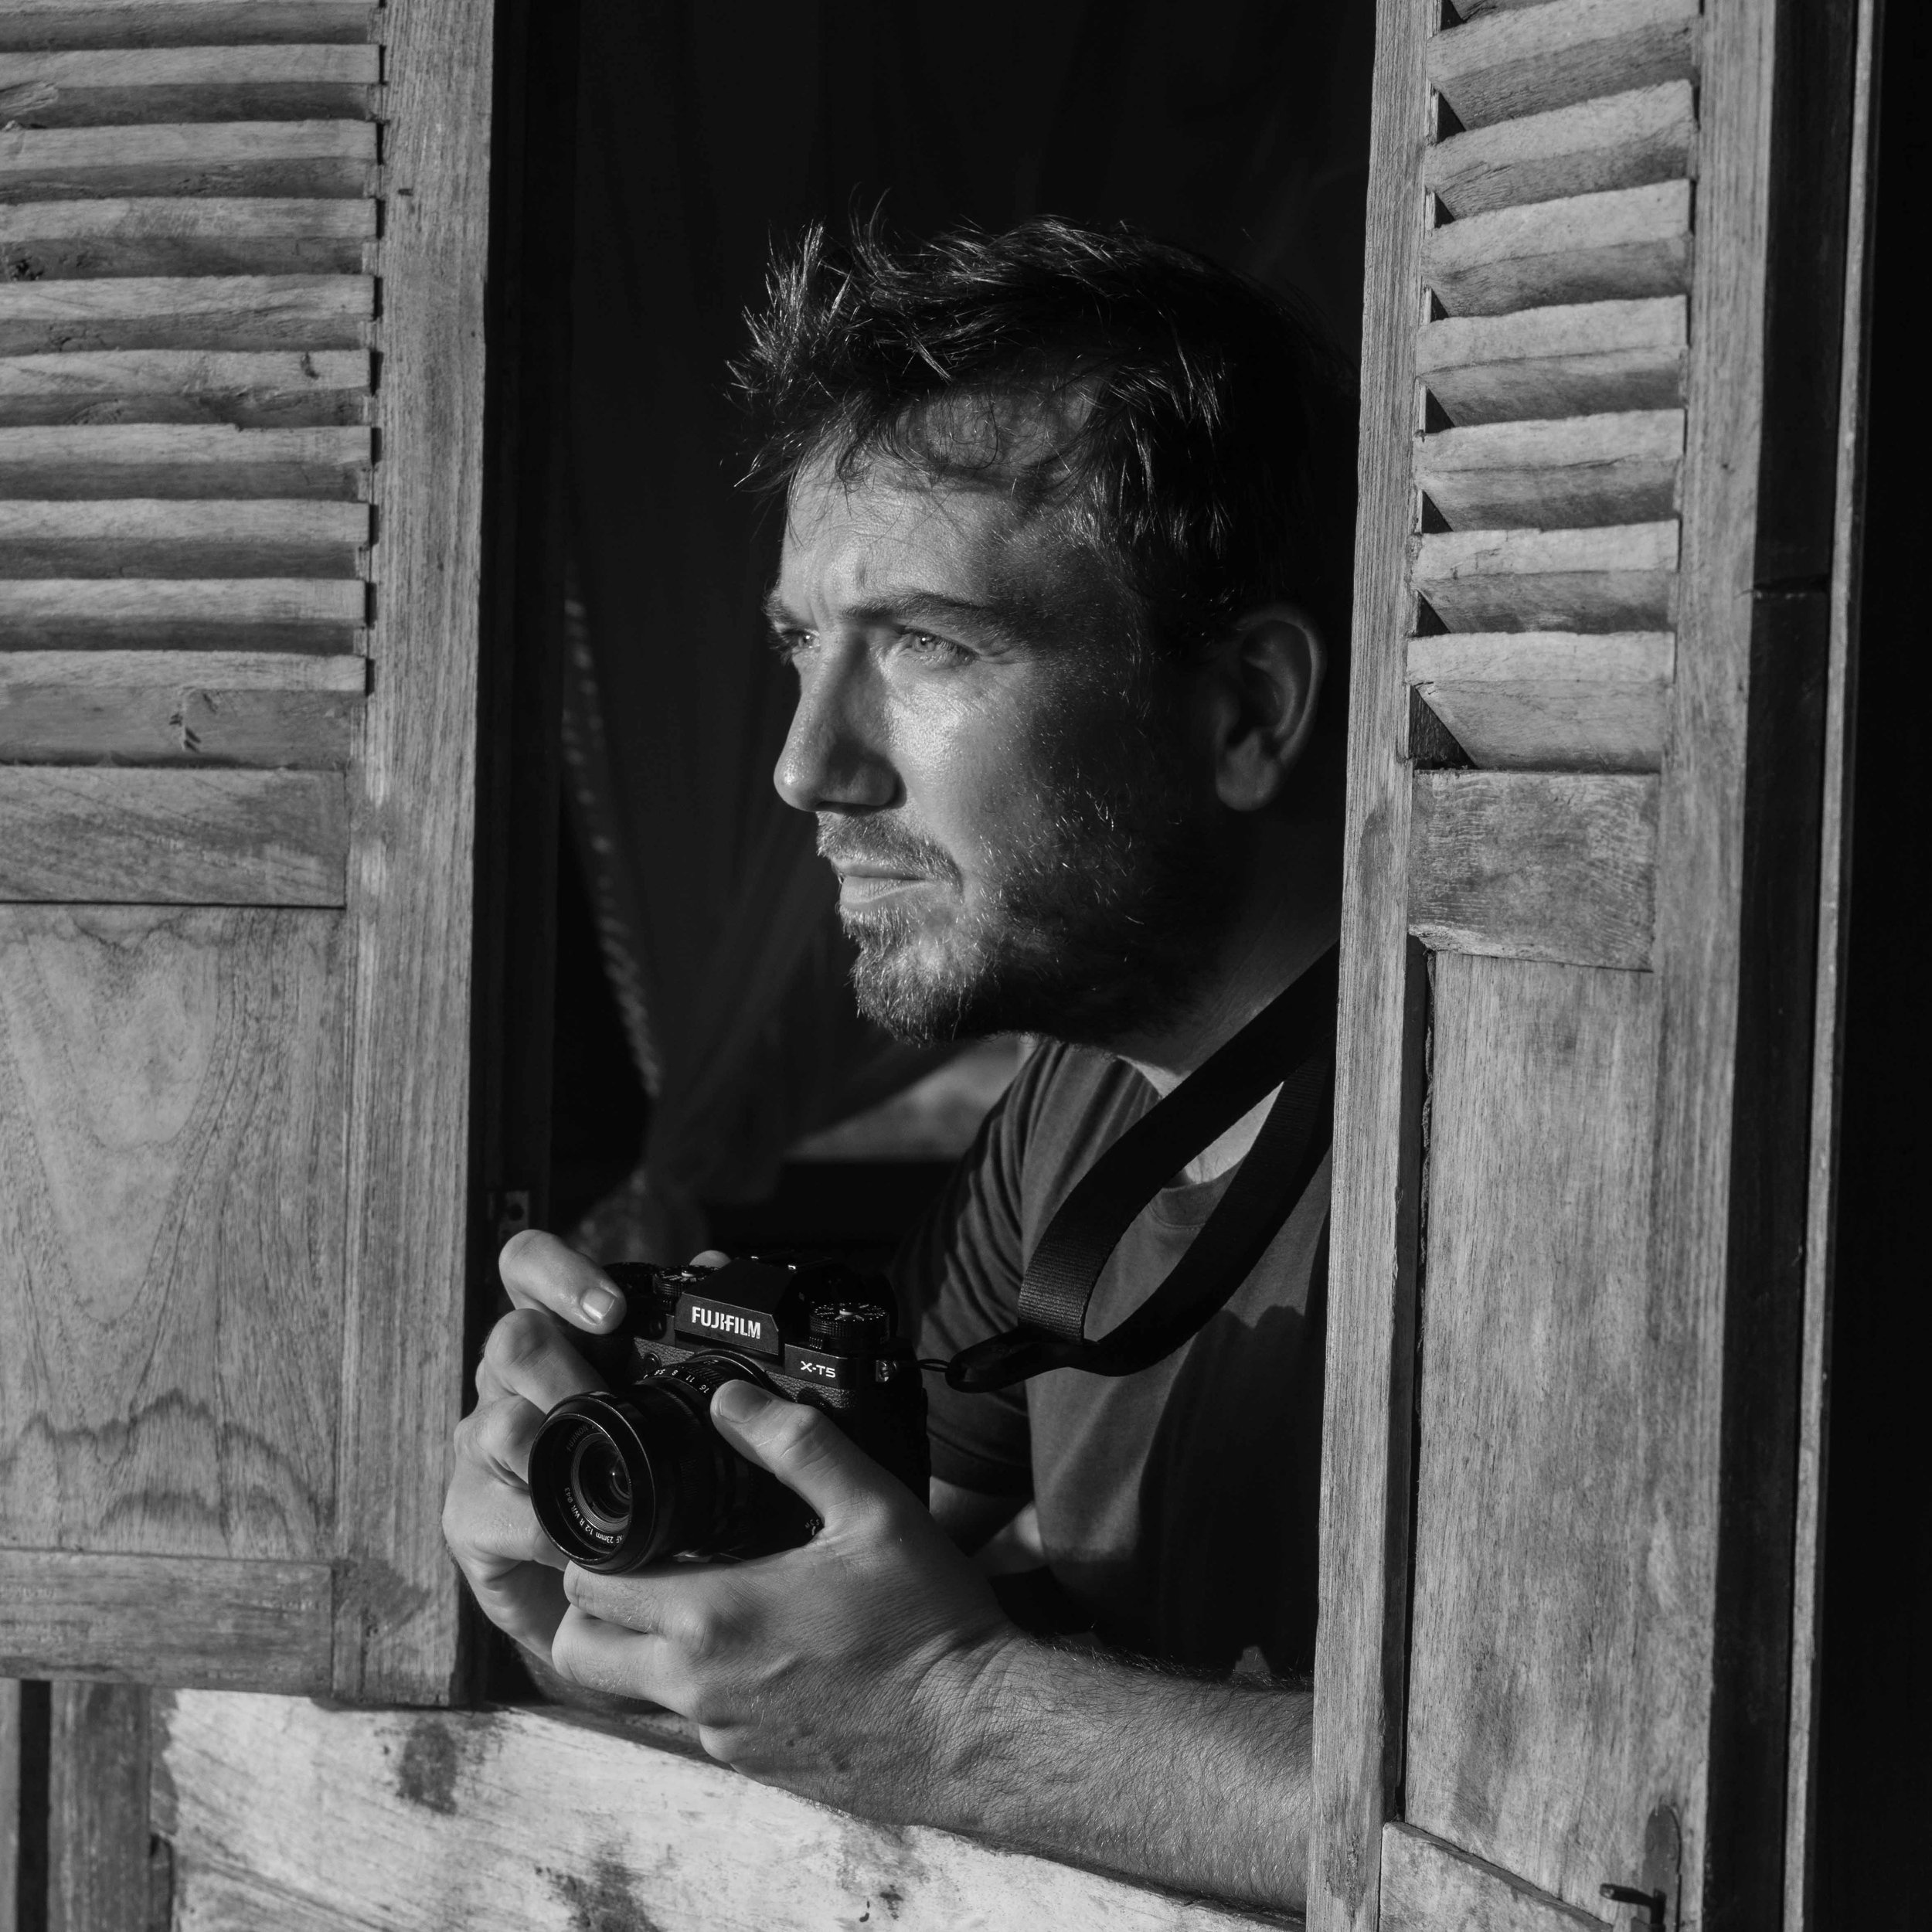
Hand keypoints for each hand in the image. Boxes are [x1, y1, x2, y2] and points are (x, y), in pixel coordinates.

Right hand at [441, 1230, 639, 1658]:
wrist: (601, 1588)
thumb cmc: (636, 1475)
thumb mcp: (663, 1398)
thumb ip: (681, 1332)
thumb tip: (715, 1262)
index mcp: (555, 1337)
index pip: (525, 1266)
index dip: (559, 1273)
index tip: (613, 1311)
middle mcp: (505, 1381)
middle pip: (512, 1340)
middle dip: (572, 1374)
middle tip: (616, 1412)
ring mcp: (479, 1448)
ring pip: (501, 1425)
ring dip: (562, 1455)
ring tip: (608, 1482)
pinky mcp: (466, 1518)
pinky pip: (504, 1513)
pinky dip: (555, 1532)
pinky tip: (589, 1545)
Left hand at [549, 1378, 1019, 1817]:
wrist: (974, 1732)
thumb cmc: (927, 1620)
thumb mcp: (872, 1508)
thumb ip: (795, 1445)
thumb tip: (731, 1400)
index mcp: (713, 1617)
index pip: (586, 1585)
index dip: (595, 1545)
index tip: (632, 1523)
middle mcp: (697, 1687)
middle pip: (577, 1651)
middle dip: (592, 1604)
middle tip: (644, 1564)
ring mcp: (720, 1735)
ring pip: (631, 1690)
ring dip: (643, 1647)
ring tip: (708, 1598)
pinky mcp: (750, 1765)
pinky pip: (691, 1721)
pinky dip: (701, 1684)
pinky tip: (760, 1647)